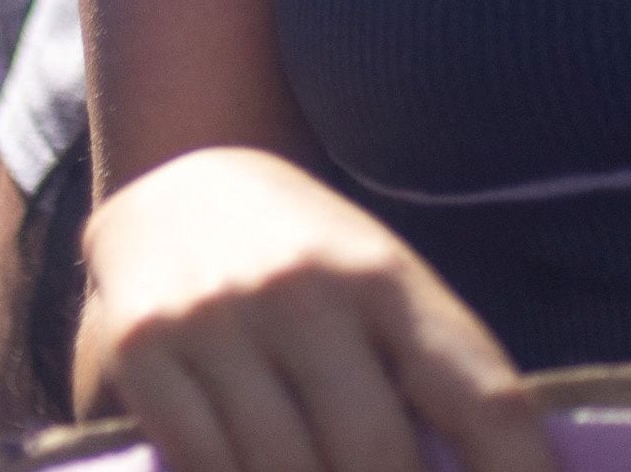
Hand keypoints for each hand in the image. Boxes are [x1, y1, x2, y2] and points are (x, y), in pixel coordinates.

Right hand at [75, 145, 548, 471]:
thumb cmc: (306, 259)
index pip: (484, 396)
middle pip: (379, 457)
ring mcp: (219, 320)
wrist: (174, 186)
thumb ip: (426, 373)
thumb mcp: (379, 286)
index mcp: (388, 276)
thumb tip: (485, 469)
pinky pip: (206, 468)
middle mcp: (306, 291)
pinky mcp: (145, 353)